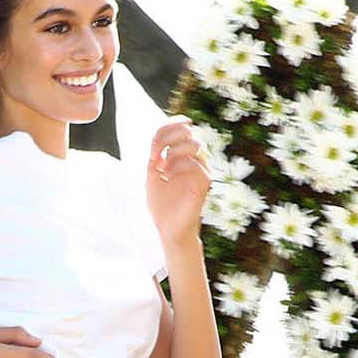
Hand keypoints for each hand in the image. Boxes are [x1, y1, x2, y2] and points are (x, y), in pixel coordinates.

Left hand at [141, 117, 211, 240]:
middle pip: (188, 132)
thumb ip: (156, 157)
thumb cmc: (161, 205)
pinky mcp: (205, 182)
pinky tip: (170, 177)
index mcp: (182, 158)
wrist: (168, 229)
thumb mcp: (152, 176)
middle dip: (168, 138)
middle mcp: (194, 161)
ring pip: (195, 144)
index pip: (180, 131)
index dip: (168, 128)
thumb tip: (158, 140)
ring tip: (164, 168)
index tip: (154, 147)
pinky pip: (196, 163)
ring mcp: (201, 171)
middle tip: (155, 156)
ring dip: (174, 152)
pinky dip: (180, 166)